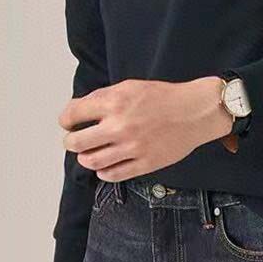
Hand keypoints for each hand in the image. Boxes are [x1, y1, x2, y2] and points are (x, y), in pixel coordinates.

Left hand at [58, 76, 233, 180]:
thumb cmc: (164, 97)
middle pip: (76, 143)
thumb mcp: (130, 86)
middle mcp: (120, 126)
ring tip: (90, 152)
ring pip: (91, 162)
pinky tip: (106, 164)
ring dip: (86, 158)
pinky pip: (112, 175)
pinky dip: (103, 171)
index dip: (66, 119)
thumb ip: (104, 97)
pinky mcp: (143, 164)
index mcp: (115, 102)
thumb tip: (79, 109)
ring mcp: (131, 148)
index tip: (69, 122)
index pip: (72, 115)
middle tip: (75, 139)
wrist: (195, 111)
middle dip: (71, 141)